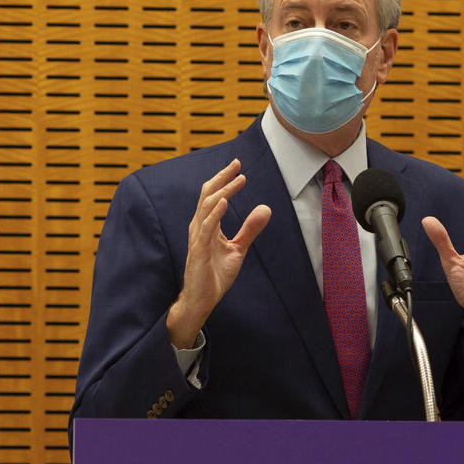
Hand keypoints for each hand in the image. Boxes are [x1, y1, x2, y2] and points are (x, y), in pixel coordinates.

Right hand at [167, 159, 270, 347]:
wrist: (202, 300)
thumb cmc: (215, 275)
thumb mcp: (238, 248)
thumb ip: (250, 229)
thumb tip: (265, 209)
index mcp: (207, 225)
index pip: (213, 195)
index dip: (224, 179)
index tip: (238, 165)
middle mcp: (199, 227)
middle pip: (208, 194)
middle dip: (222, 177)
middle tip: (237, 163)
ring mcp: (198, 238)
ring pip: (208, 206)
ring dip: (223, 191)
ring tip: (238, 179)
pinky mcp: (199, 250)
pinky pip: (206, 227)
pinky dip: (214, 212)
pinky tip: (224, 201)